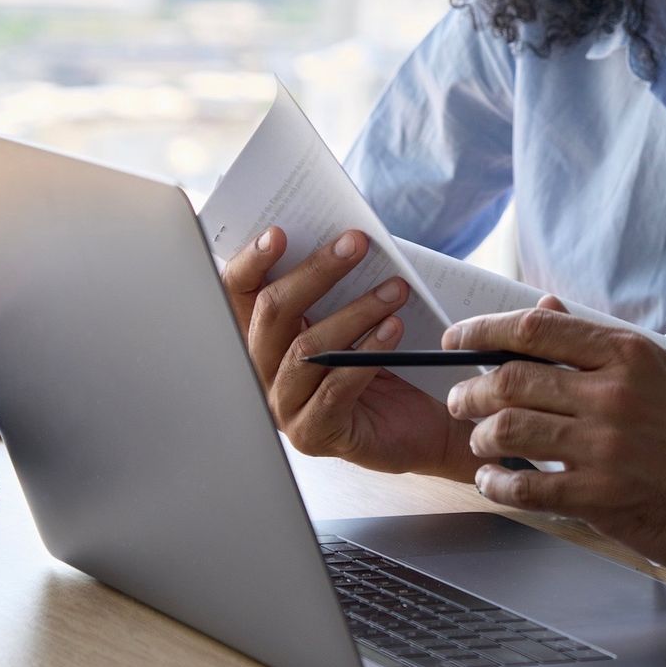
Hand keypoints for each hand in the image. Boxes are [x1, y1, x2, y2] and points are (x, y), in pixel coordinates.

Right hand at [221, 226, 476, 480]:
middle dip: (316, 272)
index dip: (251, 262)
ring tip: (395, 289)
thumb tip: (344, 237)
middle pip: (273, 313)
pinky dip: (366, 354)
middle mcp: (263, 371)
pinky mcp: (314, 434)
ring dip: (355, 312)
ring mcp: (284, 407)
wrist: (427, 422)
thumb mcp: (357, 316)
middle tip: (357, 244)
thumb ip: (338, 285)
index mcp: (265, 336)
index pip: (238, 294)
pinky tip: (394, 329)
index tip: (279, 233)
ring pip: (306, 349)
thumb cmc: (390, 360)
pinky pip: (334, 388)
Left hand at [444, 301, 665, 594]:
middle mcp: (613, 394)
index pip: (535, 330)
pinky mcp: (600, 497)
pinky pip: (525, 486)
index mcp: (629, 356)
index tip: (456, 339)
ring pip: (508, 429)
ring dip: (480, 436)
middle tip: (460, 400)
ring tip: (479, 443)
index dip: (482, 330)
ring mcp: (605, 447)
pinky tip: (494, 483)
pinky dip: (497, 484)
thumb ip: (604, 346)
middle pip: (511, 378)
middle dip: (471, 390)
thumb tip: (548, 310)